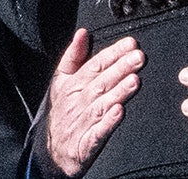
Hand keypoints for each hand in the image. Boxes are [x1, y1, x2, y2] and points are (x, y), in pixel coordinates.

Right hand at [46, 28, 144, 176]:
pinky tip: (120, 112)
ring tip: (134, 80)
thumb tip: (82, 33)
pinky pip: (97, 132)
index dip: (113, 53)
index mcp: (71, 85)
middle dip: (120, 68)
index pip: (95, 65)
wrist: (48, 153)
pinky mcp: (84, 145)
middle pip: (100, 82)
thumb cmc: (60, 112)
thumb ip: (73, 56)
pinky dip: (108, 122)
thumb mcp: (60, 81)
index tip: (130, 44)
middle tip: (139, 57)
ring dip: (118, 92)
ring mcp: (81, 123)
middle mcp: (77, 102)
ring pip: (101, 105)